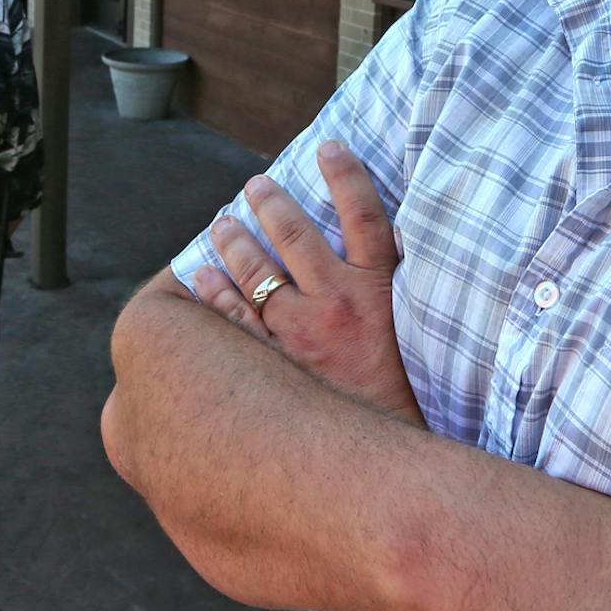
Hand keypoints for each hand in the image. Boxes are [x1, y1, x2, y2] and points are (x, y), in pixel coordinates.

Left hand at [194, 140, 420, 424]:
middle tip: (255, 185)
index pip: (367, 216)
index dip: (349, 176)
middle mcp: (336, 303)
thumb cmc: (403, 398)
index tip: (331, 146)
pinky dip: (215, 294)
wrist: (390, 463)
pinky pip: (235, 320)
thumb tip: (379, 259)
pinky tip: (201, 276)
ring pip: (259, 272)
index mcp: (377, 291)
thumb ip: (392, 297)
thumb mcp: (409, 337)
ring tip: (222, 223)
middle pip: (298, 234)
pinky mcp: (276, 364)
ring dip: (236, 241)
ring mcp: (301, 333)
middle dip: (272, 202)